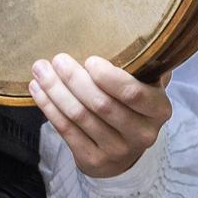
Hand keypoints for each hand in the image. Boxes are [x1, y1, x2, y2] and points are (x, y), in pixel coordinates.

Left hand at [29, 55, 173, 178]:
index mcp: (159, 110)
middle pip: (100, 104)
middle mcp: (141, 133)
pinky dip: (49, 107)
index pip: (132, 93)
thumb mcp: (147, 89)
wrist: (124, 155)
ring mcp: (116, 150)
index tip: (89, 60)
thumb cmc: (132, 110)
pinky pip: (65, 130)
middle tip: (57, 59)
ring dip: (55, 91)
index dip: (107, 77)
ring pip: (79, 116)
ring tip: (41, 71)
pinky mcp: (92, 160)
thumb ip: (144, 68)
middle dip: (74, 79)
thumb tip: (130, 36)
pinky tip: (37, 90)